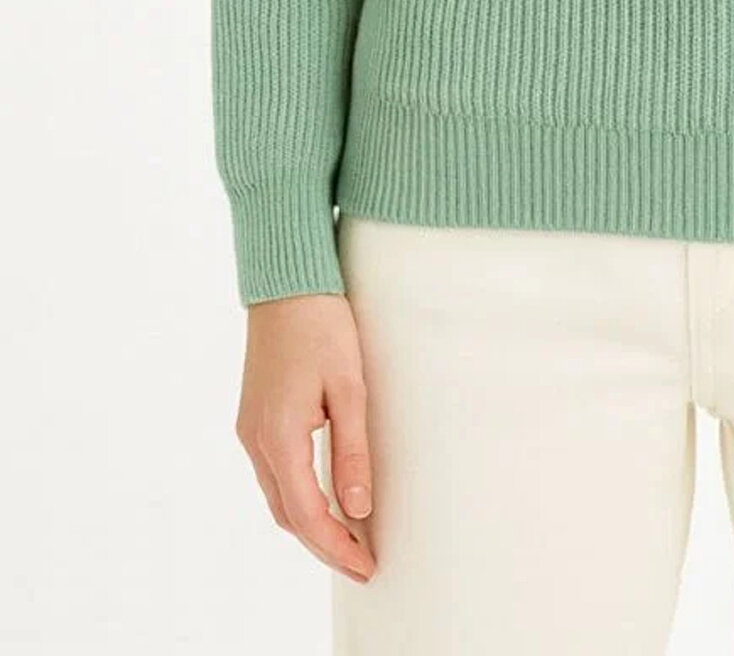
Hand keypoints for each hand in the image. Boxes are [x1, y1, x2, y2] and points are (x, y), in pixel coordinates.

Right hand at [234, 293, 377, 583]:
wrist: (286, 283)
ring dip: (309, 524)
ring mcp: (250, 429)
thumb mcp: (349, 387)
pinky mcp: (254, 417)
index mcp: (280, 436)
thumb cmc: (322, 325)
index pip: (307, 515)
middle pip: (288, 515)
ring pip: (278, 497)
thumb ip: (352, 451)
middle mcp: (256, 440)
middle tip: (361, 562)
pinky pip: (274, 473)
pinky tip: (322, 498)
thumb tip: (358, 509)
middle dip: (323, 544)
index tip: (367, 566)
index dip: (337, 547)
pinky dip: (297, 497)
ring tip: (348, 538)